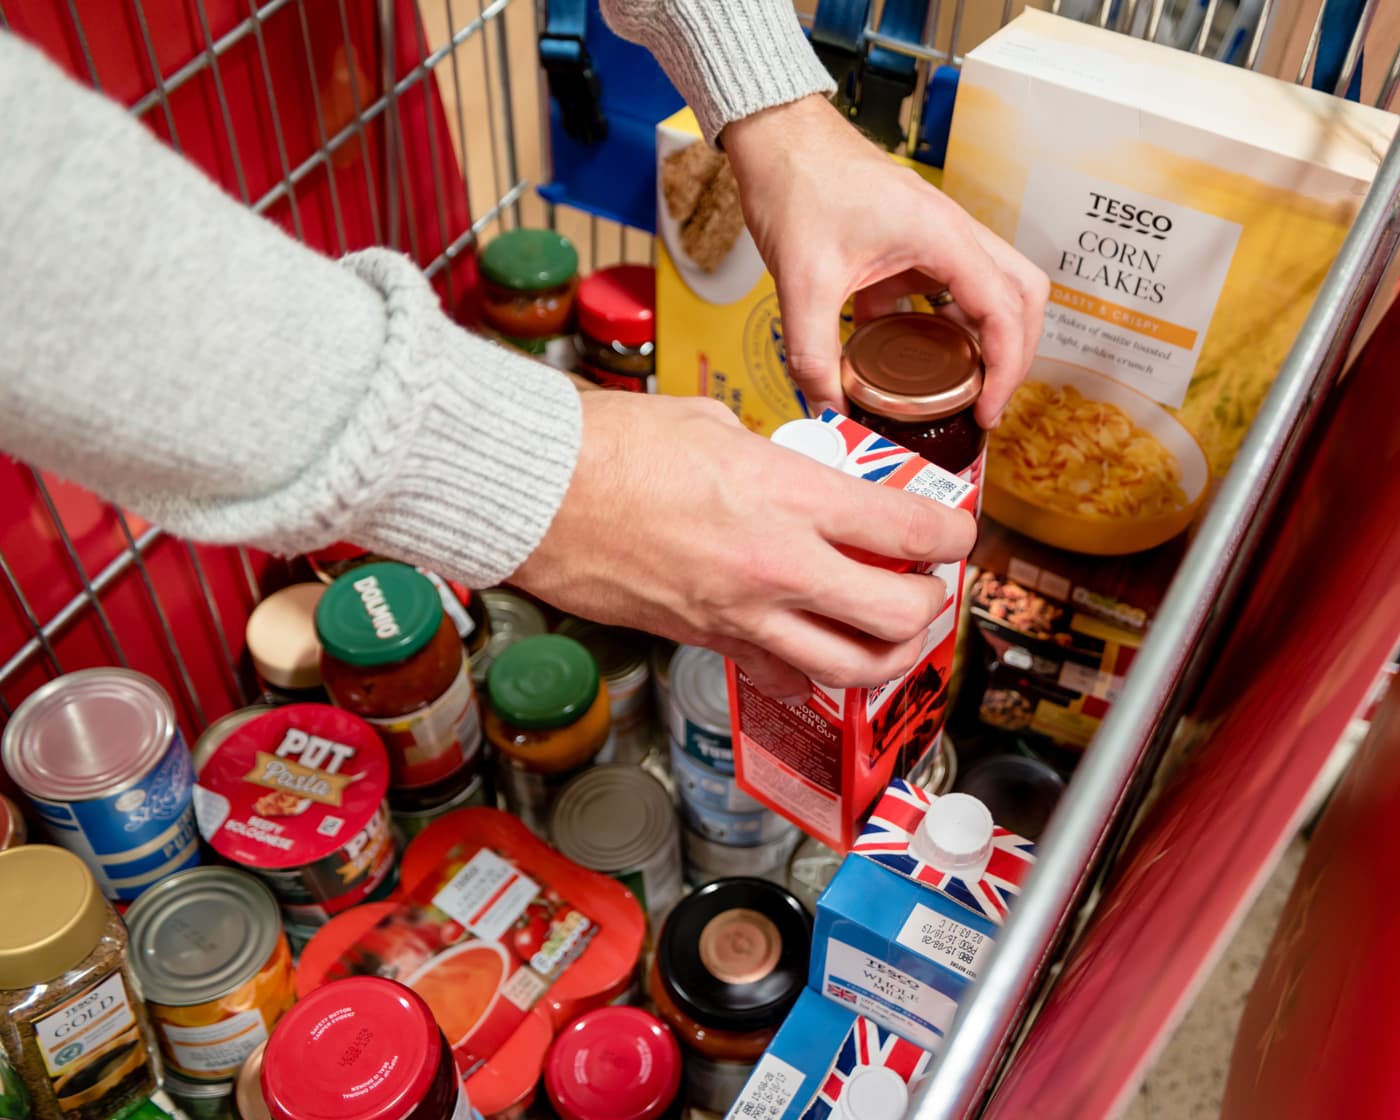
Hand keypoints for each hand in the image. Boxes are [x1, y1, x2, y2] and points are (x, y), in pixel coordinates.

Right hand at [510, 391, 976, 701]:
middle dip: (932, 603)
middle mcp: (778, 565)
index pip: (909, 530)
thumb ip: (776, 460)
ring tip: (892, 632)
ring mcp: (742, 614)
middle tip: (929, 584)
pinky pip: (783, 674)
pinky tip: (818, 648)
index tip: (956, 533)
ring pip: (852, 668)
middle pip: (900, 614)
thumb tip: (802, 480)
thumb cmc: (612, 446)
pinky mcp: (706, 642)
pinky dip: (814, 670)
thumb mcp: (715, 425)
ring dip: (888, 654)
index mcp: (789, 495)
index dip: (953, 535)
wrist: (537, 495)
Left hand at [723, 95, 1048, 426]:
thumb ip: (813, 354)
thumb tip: (827, 409)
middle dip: (1015, 354)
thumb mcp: (802, 283)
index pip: (1005, 311)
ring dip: (982, 339)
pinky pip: (944, 289)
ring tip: (956, 390)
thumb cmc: (797, 184)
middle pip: (1021, 297)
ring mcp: (934, 236)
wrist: (775, 136)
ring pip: (989, 291)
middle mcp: (951, 232)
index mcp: (943, 237)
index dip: (1006, 369)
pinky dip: (938, 326)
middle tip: (986, 402)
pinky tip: (904, 357)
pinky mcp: (909, 242)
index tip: (988, 412)